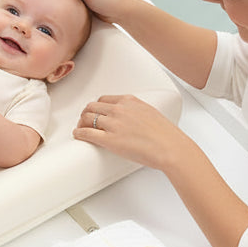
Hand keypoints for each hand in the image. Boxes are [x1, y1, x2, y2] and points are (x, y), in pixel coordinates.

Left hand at [74, 94, 189, 173]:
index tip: (94, 112)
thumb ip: (136, 111)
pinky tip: (77, 135)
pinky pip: (86, 133)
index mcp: (129, 101)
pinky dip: (79, 133)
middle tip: (84, 121)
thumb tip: (129, 117)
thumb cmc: (165, 134)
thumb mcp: (150, 112)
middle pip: (91, 107)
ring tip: (80, 129)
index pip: (103, 99)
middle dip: (85, 114)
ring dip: (80, 123)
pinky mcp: (109, 140)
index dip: (96, 107)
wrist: (170, 147)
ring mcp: (113, 124)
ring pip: (86, 119)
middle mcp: (119, 110)